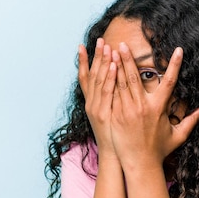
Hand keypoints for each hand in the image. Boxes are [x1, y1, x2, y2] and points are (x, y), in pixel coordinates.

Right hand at [78, 38, 117, 158]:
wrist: (115, 157)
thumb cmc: (117, 139)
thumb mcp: (108, 120)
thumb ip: (110, 103)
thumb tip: (116, 87)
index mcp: (91, 104)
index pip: (84, 79)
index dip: (83, 62)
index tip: (82, 47)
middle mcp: (91, 104)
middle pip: (91, 75)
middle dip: (95, 56)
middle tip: (100, 40)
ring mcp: (97, 109)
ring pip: (98, 81)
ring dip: (102, 62)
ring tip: (106, 46)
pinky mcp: (104, 114)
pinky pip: (107, 92)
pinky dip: (109, 77)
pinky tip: (113, 64)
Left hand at [110, 43, 198, 171]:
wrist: (140, 164)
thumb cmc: (159, 150)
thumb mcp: (178, 136)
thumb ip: (191, 121)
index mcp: (159, 108)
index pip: (170, 81)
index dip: (176, 65)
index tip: (179, 50)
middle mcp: (142, 107)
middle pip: (136, 77)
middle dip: (130, 59)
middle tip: (124, 44)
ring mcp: (127, 111)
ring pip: (121, 83)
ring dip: (116, 66)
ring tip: (111, 50)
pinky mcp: (115, 117)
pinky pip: (111, 95)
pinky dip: (108, 81)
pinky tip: (105, 70)